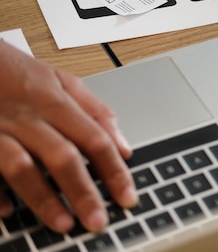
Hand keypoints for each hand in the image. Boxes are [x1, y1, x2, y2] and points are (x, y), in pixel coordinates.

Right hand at [0, 40, 136, 232]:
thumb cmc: (18, 73)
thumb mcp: (62, 80)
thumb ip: (96, 111)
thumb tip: (124, 147)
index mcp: (54, 100)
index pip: (94, 139)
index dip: (114, 171)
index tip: (127, 197)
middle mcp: (27, 116)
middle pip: (62, 156)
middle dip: (82, 191)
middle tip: (97, 220)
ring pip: (22, 167)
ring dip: (43, 198)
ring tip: (63, 224)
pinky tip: (9, 212)